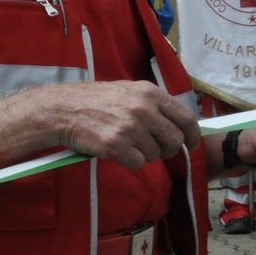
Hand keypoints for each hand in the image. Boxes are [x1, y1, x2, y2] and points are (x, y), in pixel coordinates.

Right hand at [52, 80, 199, 170]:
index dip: (193, 133)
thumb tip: (180, 123)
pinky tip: (118, 151)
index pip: (186, 117)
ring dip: (144, 154)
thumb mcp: (129, 91)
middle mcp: (143, 109)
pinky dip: (130, 161)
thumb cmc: (96, 100)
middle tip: (157, 150)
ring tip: (127, 143)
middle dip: (169, 149)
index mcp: (150, 93)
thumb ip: (154, 104)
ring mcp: (130, 128)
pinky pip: (138, 163)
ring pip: (155, 154)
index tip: (193, 143)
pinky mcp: (116, 146)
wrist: (62, 109)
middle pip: (175, 140)